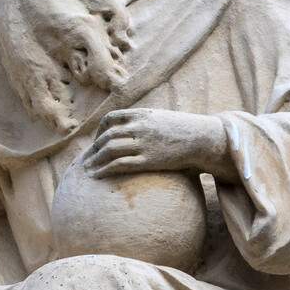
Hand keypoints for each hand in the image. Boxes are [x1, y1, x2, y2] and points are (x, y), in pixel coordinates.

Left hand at [85, 108, 232, 180]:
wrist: (202, 139)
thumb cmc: (184, 130)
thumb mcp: (161, 118)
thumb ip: (144, 121)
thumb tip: (131, 129)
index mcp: (141, 114)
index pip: (111, 118)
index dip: (100, 130)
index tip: (98, 140)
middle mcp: (139, 127)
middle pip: (107, 136)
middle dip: (94, 148)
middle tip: (87, 158)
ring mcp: (143, 143)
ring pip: (109, 150)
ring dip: (95, 160)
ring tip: (88, 169)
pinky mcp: (148, 160)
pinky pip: (120, 164)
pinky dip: (105, 169)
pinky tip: (98, 175)